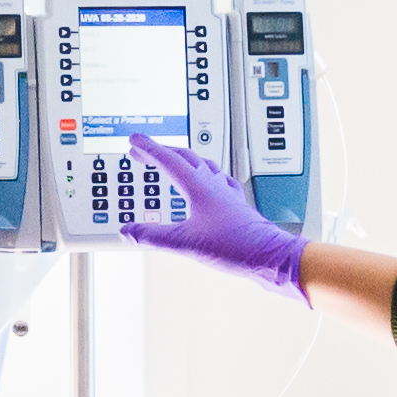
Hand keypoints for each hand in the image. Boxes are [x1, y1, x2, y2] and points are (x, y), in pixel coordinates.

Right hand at [124, 137, 303, 297]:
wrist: (269, 256)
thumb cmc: (235, 247)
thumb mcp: (185, 243)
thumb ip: (153, 237)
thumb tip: (128, 232)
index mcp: (199, 187)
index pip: (168, 160)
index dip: (148, 148)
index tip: (135, 140)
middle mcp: (214, 184)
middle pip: (184, 157)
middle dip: (161, 152)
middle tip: (144, 152)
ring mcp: (227, 193)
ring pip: (202, 165)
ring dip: (183, 160)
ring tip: (172, 162)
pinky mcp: (236, 205)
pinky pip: (217, 181)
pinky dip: (204, 176)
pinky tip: (207, 184)